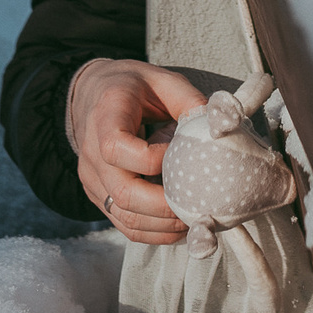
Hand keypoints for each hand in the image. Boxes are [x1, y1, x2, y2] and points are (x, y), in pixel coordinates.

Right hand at [66, 58, 207, 244]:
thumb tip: (222, 127)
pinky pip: (123, 223)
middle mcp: (91, 151)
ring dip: (162, 225)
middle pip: (123, 192)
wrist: (93, 95)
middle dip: (165, 206)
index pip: (117, 148)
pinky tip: (178, 226)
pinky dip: (152, 232)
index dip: (153, 159)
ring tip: (194, 221)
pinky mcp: (98, 194)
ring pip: (123, 216)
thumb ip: (190, 101)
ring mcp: (92, 177)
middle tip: (198, 204)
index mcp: (105, 116)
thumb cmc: (133, 86)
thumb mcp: (162, 80)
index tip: (180, 153)